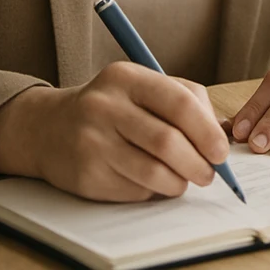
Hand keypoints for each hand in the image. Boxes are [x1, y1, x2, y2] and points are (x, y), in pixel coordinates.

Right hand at [0, 62, 228, 201]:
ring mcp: (92, 141)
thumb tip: (222, 133)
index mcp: (127, 78)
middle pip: (168, 142)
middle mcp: (105, 106)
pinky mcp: (85, 175)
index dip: (207, 131)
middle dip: (198, 164)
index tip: (220, 151)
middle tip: (208, 173)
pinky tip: (151, 182)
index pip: (180, 103)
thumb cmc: (111, 107)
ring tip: (184, 181)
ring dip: (179, 182)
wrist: (48, 128)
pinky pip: (133, 190)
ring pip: (153, 172)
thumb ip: (186, 101)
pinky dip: (153, 191)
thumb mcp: (143, 87)